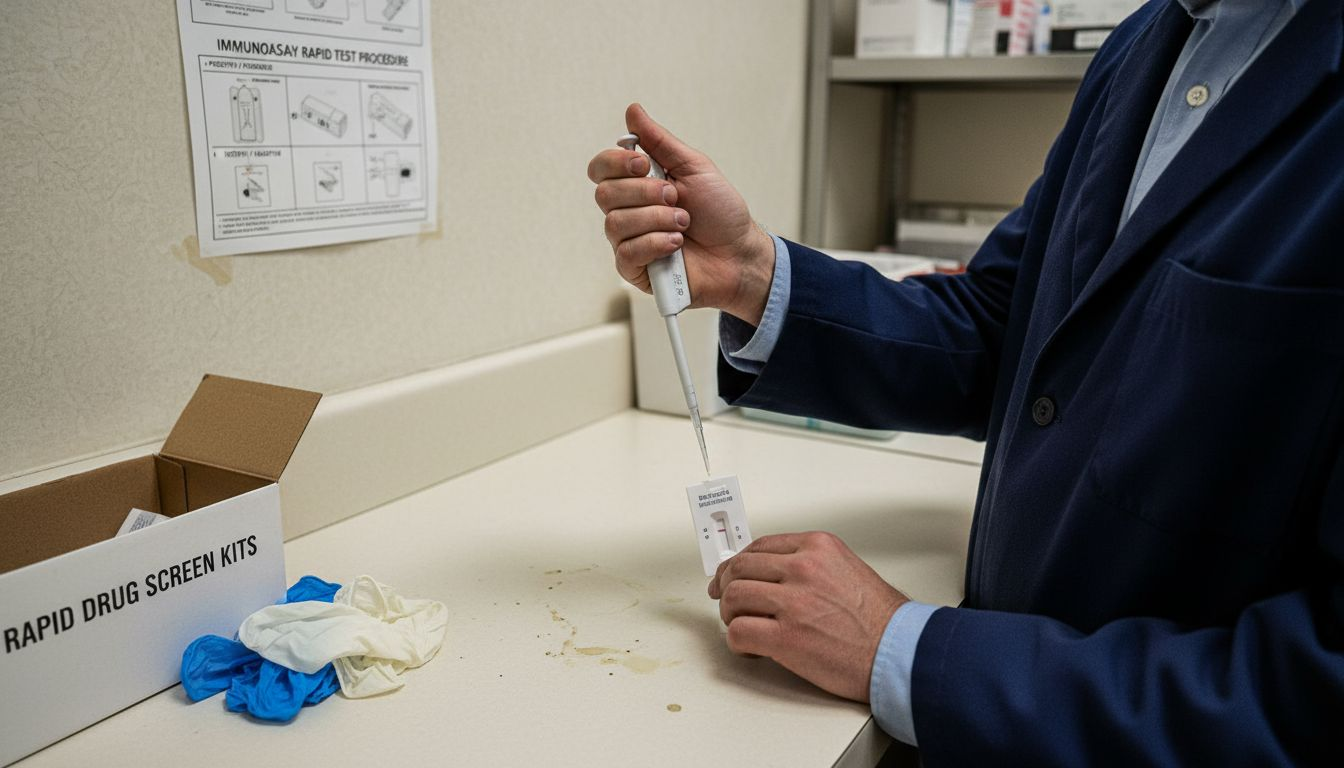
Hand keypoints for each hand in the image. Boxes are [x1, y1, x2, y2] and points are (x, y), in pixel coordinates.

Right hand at [587, 103, 776, 324]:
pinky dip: (655, 243)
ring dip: (657, 219)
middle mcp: (628, 211)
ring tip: (684, 223)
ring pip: (615, 223)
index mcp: (637, 184)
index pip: (601, 169)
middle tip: (677, 198)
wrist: (739, 252)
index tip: (644, 165)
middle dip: (645, 193)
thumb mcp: (694, 167)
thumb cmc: (720, 212)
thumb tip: (633, 111)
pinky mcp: (636, 270)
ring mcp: (629, 241)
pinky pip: (627, 253)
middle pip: (604, 195)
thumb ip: (660, 141)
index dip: (615, 164)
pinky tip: (676, 244)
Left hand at [708, 532, 908, 701]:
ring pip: (733, 597)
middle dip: (727, 588)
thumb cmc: (879, 619)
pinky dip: (737, 643)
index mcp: (817, 547)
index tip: (730, 575)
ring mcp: (794, 602)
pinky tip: (752, 649)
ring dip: (731, 615)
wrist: (899, 653)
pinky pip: (738, 633)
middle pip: (739, 569)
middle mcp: (803, 568)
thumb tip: (771, 573)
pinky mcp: (786, 637)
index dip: (738, 564)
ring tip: (745, 627)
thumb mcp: (846, 568)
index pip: (759, 546)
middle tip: (727, 602)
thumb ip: (808, 565)